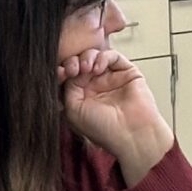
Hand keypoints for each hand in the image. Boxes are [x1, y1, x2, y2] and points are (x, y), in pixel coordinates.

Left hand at [59, 47, 173, 183]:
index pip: (68, 76)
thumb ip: (68, 87)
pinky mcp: (127, 73)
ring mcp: (111, 79)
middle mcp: (96, 87)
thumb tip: (70, 70)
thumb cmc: (104, 130)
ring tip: (86, 68)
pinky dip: (103, 57)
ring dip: (87, 58)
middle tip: (72, 69)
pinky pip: (112, 56)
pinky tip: (98, 68)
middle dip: (73, 62)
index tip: (60, 73)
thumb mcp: (73, 110)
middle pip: (79, 63)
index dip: (62, 70)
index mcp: (82, 97)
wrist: (131, 134)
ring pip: (94, 57)